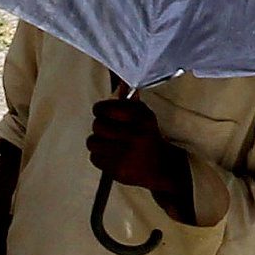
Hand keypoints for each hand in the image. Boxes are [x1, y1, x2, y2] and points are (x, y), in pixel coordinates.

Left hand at [85, 97, 191, 217]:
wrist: (162, 167)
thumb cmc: (149, 140)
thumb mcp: (145, 117)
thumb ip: (130, 102)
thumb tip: (120, 85)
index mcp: (141, 118)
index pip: (107, 108)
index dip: (101, 109)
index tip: (101, 111)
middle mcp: (134, 134)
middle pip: (98, 125)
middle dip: (100, 127)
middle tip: (107, 130)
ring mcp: (125, 153)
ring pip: (92, 142)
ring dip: (98, 143)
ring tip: (108, 144)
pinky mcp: (117, 169)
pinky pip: (95, 158)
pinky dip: (100, 157)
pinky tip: (112, 156)